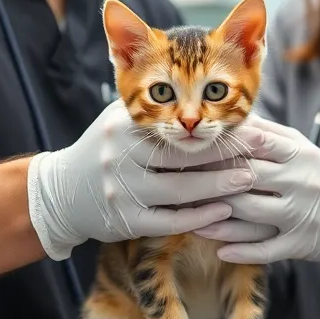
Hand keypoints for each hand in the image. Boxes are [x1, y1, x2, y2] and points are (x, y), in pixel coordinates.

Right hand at [26, 100, 265, 259]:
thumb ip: (156, 107)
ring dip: (218, 186)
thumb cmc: (107, 149)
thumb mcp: (122, 119)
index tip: (246, 127)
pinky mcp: (125, 221)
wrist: (62, 191)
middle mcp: (118, 156)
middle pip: (181, 156)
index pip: (175, 125)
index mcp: (121, 125)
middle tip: (257, 154)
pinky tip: (223, 211)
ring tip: (248, 180)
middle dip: (223, 155)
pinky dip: (200, 216)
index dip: (212, 126)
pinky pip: (170, 220)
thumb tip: (209, 96)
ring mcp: (121, 191)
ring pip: (180, 190)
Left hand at [193, 115, 319, 289]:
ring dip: (215, 217)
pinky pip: (267, 249)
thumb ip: (268, 134)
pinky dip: (241, 251)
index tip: (191, 145)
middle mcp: (300, 181)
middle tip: (175, 181)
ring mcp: (301, 214)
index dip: (220, 143)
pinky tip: (218, 249)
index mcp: (299, 153)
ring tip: (186, 217)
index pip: (254, 141)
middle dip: (209, 178)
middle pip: (246, 176)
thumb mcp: (302, 150)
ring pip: (250, 213)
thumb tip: (230, 117)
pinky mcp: (302, 243)